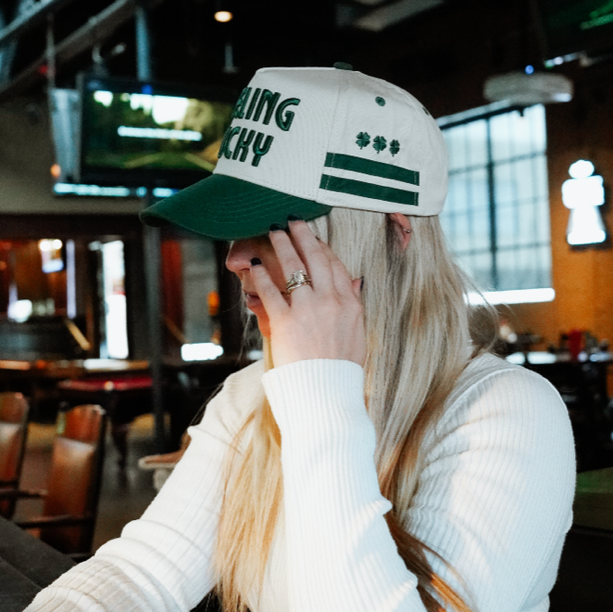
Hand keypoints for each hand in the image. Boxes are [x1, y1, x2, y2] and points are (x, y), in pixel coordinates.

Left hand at [249, 218, 365, 368]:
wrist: (327, 391)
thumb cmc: (342, 367)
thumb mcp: (358, 333)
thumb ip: (354, 303)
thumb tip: (355, 281)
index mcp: (350, 304)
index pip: (335, 265)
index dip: (323, 247)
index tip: (314, 238)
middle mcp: (330, 301)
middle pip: (315, 257)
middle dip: (302, 235)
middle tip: (292, 220)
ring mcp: (308, 309)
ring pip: (293, 267)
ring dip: (281, 245)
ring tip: (273, 231)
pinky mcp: (285, 321)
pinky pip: (271, 291)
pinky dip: (261, 276)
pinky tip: (254, 266)